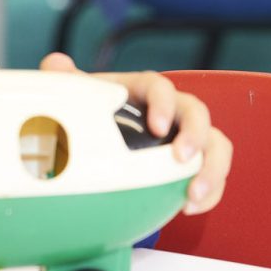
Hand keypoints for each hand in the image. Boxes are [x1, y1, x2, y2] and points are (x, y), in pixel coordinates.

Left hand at [39, 53, 232, 214]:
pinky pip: (214, 172)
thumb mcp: (82, 100)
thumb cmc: (97, 116)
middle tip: (182, 160)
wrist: (105, 143)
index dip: (163, 103)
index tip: (156, 127)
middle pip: (197, 113)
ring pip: (216, 144)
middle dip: (195, 136)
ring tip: (193, 195)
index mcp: (143, 90)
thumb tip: (54, 63)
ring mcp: (186, 136)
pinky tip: (191, 208)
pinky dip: (210, 192)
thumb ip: (70, 83)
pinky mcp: (195, 162)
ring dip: (212, 169)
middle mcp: (171, 110)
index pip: (160, 86)